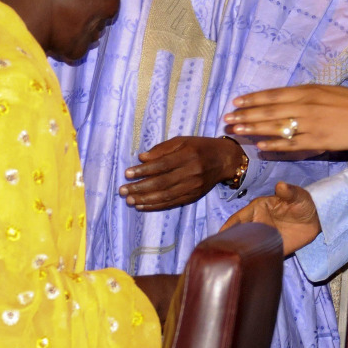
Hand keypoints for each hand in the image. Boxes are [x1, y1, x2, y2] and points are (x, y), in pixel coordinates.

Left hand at [119, 136, 243, 211]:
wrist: (224, 160)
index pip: (162, 165)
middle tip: (123, 190)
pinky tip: (143, 206)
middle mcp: (191, 172)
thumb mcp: (182, 141)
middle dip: (140, 187)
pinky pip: (172, 203)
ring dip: (145, 200)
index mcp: (188, 155)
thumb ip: (162, 148)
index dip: (144, 170)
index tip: (127, 173)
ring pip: (166, 196)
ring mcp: (193, 187)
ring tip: (129, 200)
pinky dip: (156, 206)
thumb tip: (142, 158)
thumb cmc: (200, 147)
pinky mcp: (193, 196)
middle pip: (162, 182)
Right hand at [220, 182, 320, 254]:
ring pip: (247, 245)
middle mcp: (257, 224)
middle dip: (228, 242)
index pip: (238, 219)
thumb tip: (280, 185)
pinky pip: (260, 255)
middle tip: (219, 254)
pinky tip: (245, 268)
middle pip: (238, 234)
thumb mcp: (298, 196)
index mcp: (257, 209)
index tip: (219, 236)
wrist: (318, 219)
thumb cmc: (303, 203)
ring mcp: (264, 237)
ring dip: (239, 253)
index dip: (228, 227)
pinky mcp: (273, 248)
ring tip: (228, 263)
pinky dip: (253, 261)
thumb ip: (288, 192)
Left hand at [224, 84, 347, 152]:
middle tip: (227, 118)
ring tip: (236, 131)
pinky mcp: (318, 142)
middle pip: (269, 111)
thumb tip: (287, 99)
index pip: (273, 95)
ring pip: (276, 128)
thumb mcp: (327, 91)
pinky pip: (291, 144)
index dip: (253, 99)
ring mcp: (310, 125)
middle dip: (246, 115)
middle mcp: (305, 106)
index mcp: (308, 91)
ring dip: (254, 130)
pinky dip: (274, 145)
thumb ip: (306, 96)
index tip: (235, 101)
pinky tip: (260, 147)